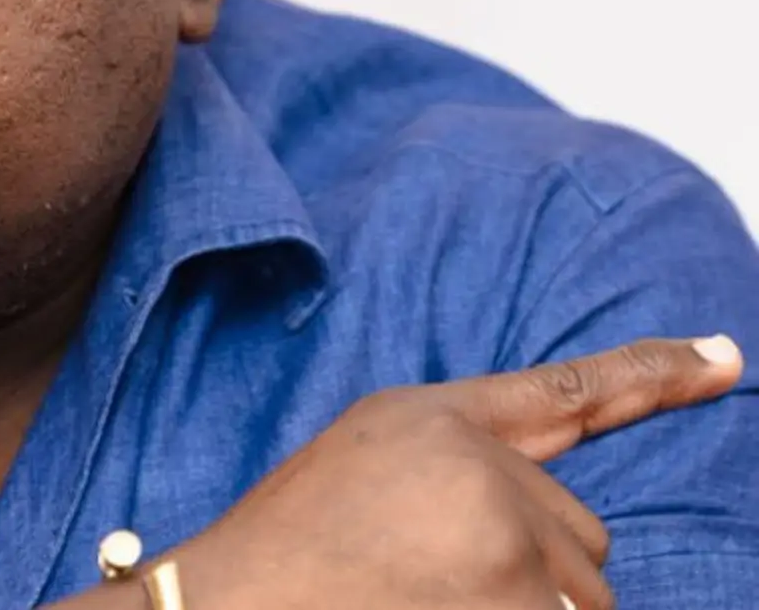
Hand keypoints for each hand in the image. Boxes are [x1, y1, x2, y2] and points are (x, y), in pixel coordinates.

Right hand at [160, 335, 745, 609]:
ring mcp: (504, 540)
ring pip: (586, 598)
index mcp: (436, 420)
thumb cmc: (294, 549)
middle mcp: (482, 469)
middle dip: (535, 574)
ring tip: (430, 603)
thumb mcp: (370, 463)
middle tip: (434, 581)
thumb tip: (561, 529)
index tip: (726, 357)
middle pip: (583, 538)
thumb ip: (464, 464)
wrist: (233, 602)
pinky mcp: (516, 601)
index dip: (655, 372)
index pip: (570, 391)